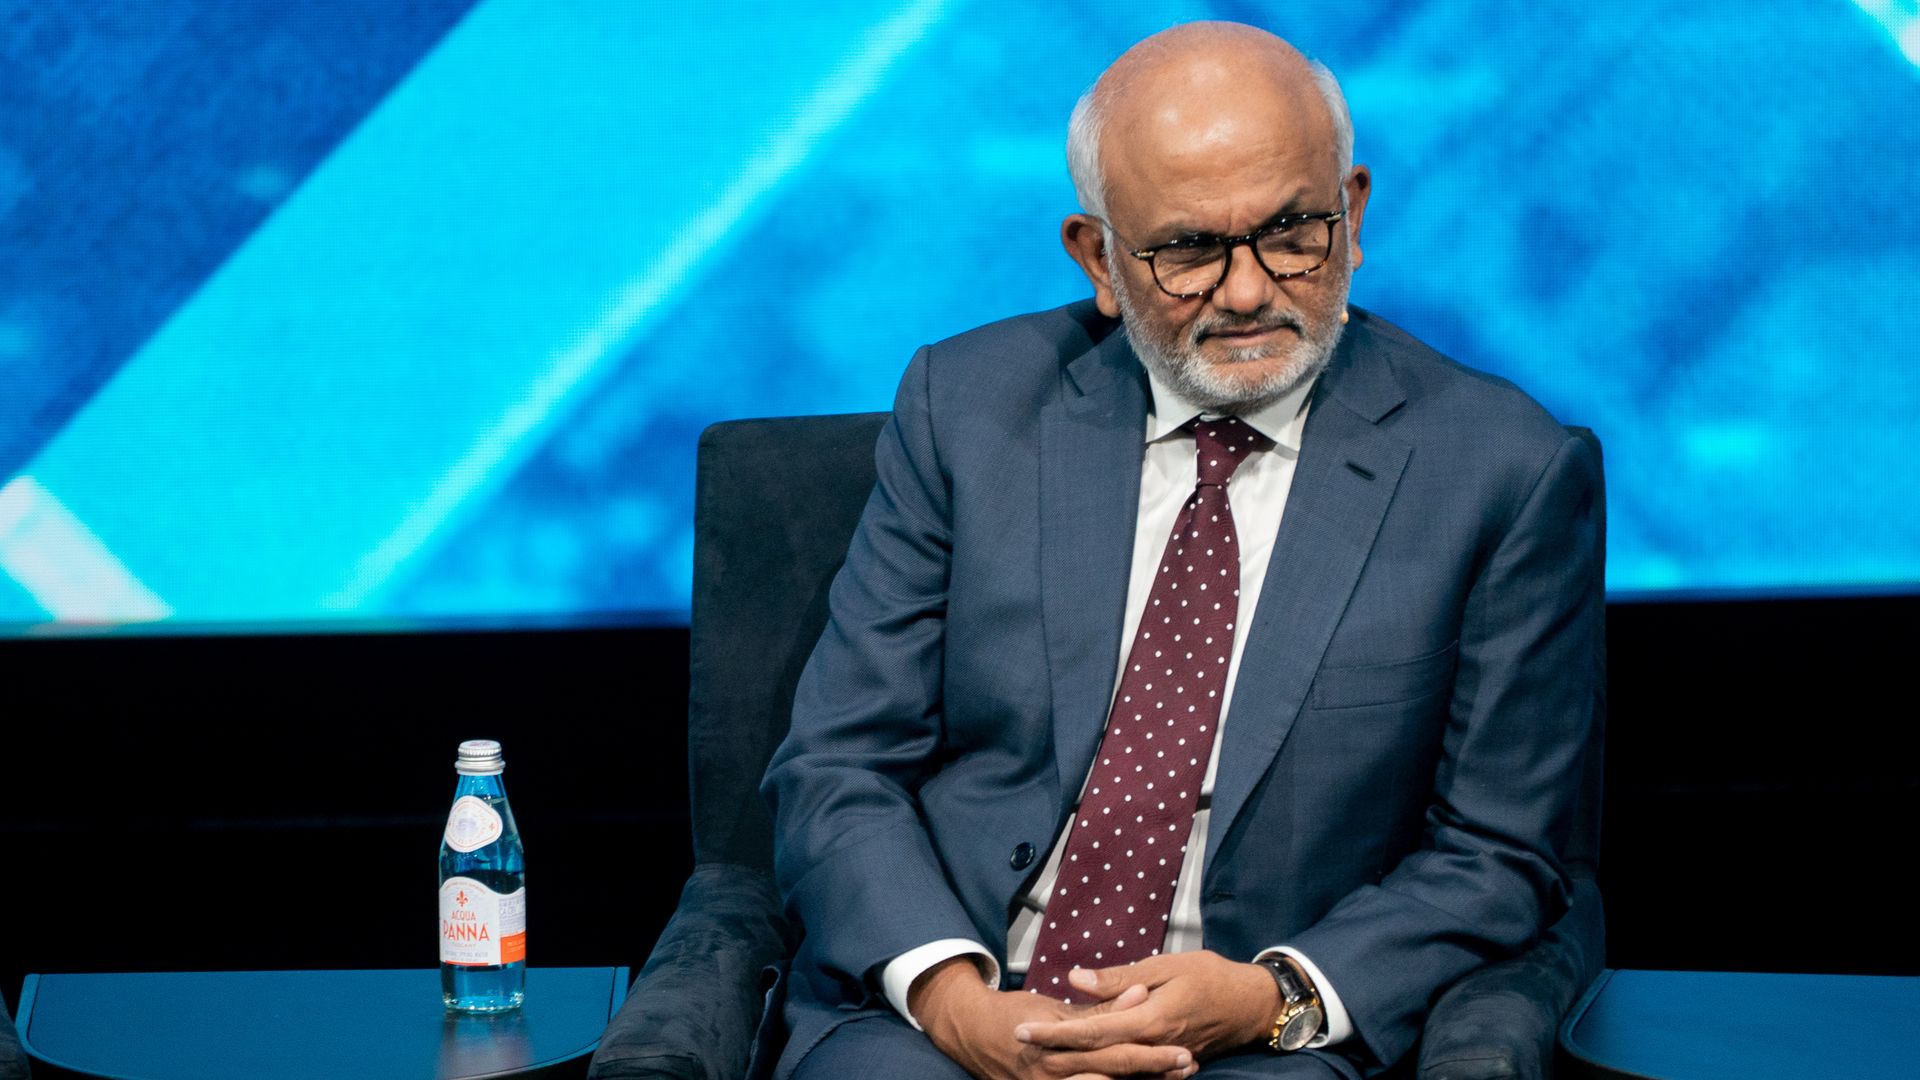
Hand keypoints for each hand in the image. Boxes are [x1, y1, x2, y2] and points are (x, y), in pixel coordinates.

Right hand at [909, 956, 1198, 1079]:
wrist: (969, 1031)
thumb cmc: (1013, 1012)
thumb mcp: (1055, 1006)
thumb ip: (1101, 1007)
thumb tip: (1142, 993)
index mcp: (1060, 1048)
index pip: (1115, 1052)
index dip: (1151, 1055)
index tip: (1183, 1050)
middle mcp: (1056, 1076)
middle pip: (1116, 1077)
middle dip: (1154, 1074)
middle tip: (1187, 1067)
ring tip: (1174, 1078)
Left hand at [1012, 952, 1281, 1064]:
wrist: (1252, 1005)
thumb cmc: (1211, 977)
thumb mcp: (1167, 966)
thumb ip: (1121, 978)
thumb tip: (1076, 978)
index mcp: (1150, 1020)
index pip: (1091, 1031)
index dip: (1055, 1033)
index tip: (1022, 1030)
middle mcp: (1152, 1047)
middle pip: (1093, 1056)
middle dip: (1053, 1051)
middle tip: (1018, 1043)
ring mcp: (1159, 1060)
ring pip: (1108, 1069)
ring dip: (1072, 1064)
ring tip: (1039, 1057)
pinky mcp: (1165, 1064)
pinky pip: (1128, 1072)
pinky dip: (1101, 1070)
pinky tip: (1080, 1067)